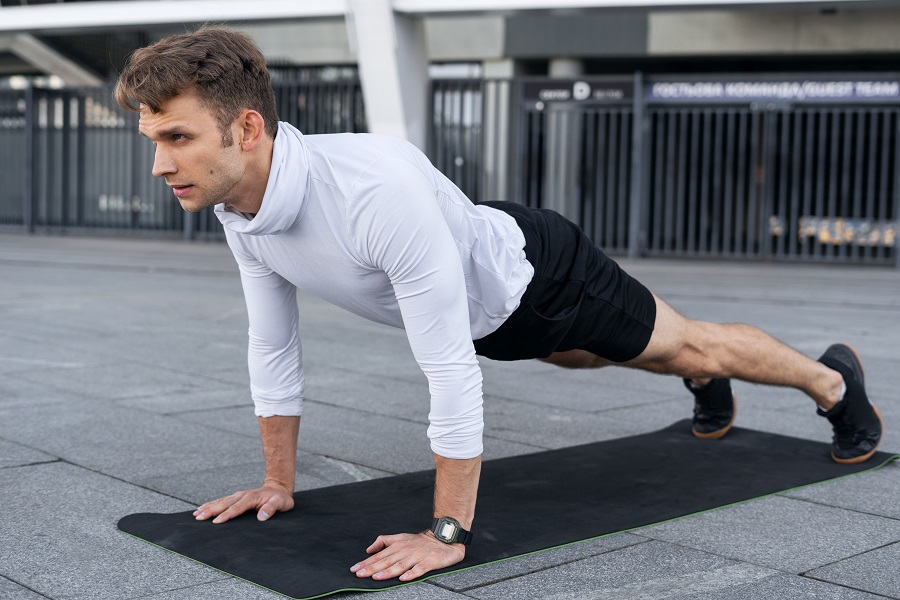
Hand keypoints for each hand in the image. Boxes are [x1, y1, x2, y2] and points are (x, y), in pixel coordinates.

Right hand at [193, 484, 293, 523]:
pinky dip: (210, 504)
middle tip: (199, 518)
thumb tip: (262, 517)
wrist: (278, 488)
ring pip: (220, 501)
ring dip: (208, 507)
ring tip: (196, 514)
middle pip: (224, 503)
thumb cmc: (279, 498)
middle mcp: (242, 495)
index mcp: (251, 498)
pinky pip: (221, 500)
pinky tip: (202, 508)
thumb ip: (272, 508)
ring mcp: (237, 496)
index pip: (237, 508)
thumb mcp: (280, 503)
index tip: (217, 522)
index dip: (227, 515)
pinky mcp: (235, 498)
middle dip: (211, 510)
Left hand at [350, 532, 464, 581]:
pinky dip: (412, 573)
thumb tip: (369, 549)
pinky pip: (420, 568)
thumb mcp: (401, 537)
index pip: (379, 555)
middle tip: (360, 574)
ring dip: (388, 571)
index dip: (366, 562)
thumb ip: (384, 541)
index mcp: (398, 545)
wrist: (444, 538)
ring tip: (377, 576)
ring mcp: (418, 556)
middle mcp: (406, 550)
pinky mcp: (430, 561)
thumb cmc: (421, 541)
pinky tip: (404, 578)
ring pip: (400, 565)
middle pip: (387, 561)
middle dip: (372, 568)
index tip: (355, 569)